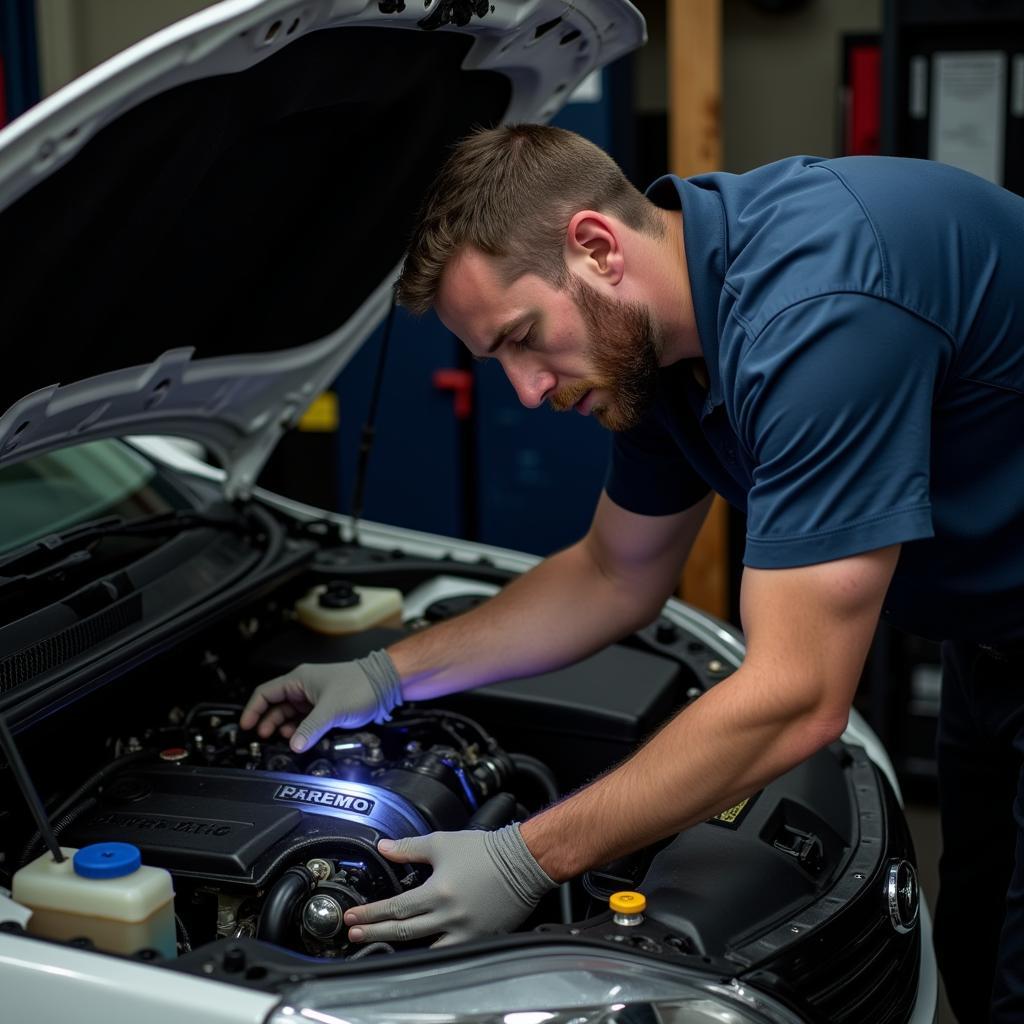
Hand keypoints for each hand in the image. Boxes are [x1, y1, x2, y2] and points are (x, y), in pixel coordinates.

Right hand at [239, 650, 401, 752]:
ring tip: (285, 740)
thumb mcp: (331, 709)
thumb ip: (310, 728)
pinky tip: (300, 738)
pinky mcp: (325, 708)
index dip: (253, 710)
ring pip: (290, 714)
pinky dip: (300, 730)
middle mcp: (304, 688)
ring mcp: (314, 698)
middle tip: (264, 738)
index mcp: (299, 680)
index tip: (246, 726)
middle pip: (275, 706)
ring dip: (285, 728)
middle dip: (268, 722)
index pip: (265, 693)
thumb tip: (293, 745)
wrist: (385, 684)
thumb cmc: (361, 685)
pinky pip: (305, 720)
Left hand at [344, 825, 556, 946]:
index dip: (370, 914)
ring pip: (424, 948)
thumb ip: (409, 847)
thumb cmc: (484, 851)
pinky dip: (431, 953)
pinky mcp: (479, 939)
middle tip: (354, 934)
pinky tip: (417, 951)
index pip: (395, 908)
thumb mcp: (442, 843)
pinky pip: (450, 952)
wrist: (522, 862)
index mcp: (438, 892)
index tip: (352, 917)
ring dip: (398, 947)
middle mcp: (449, 917)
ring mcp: (465, 933)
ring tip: (378, 946)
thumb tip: (384, 847)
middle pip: (403, 931)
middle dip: (374, 932)